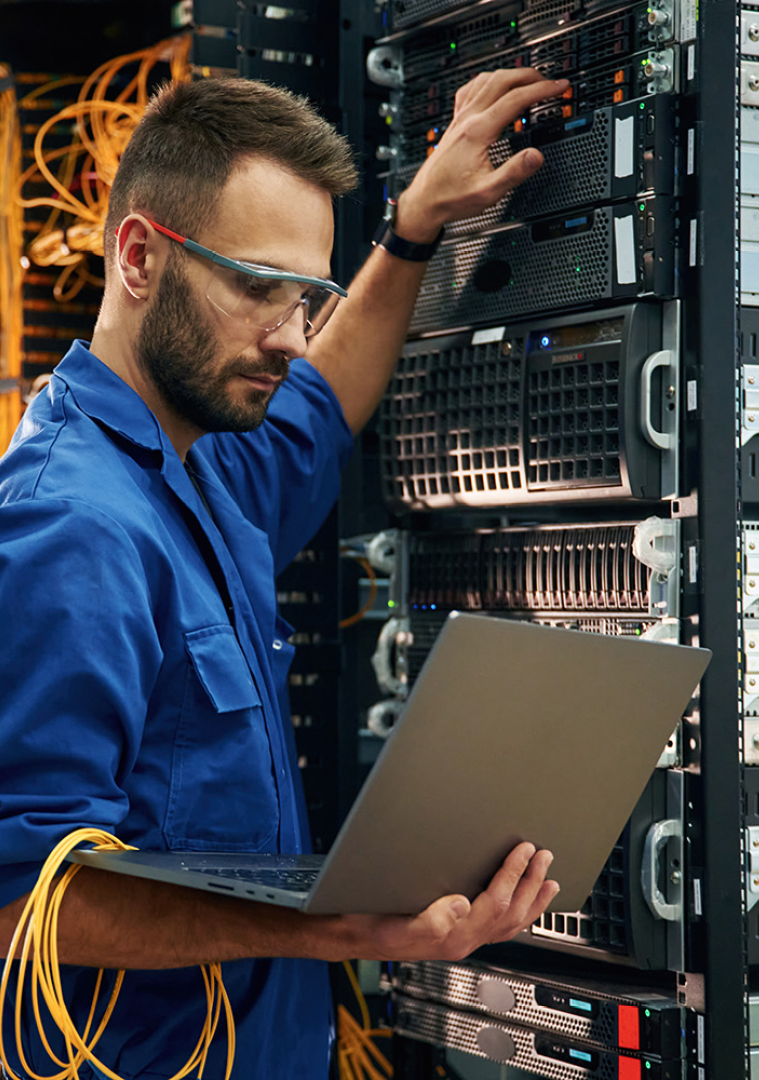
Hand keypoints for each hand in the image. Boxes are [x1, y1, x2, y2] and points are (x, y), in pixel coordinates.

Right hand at [340, 842, 558, 961]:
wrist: (351, 935)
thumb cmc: (369, 924)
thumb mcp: (393, 922)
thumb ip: (429, 919)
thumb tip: (461, 904)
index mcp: (452, 936)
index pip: (494, 902)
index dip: (513, 874)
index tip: (524, 849)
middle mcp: (463, 940)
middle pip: (510, 914)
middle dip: (531, 883)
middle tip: (545, 856)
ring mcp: (462, 939)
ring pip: (510, 923)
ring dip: (532, 900)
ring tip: (548, 880)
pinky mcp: (457, 934)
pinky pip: (500, 927)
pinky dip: (518, 912)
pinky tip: (521, 901)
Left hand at [395, 69, 569, 240]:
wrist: (424, 201)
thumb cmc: (451, 198)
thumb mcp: (488, 192)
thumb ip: (514, 173)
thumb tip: (536, 156)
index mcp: (478, 131)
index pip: (515, 99)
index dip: (541, 90)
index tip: (559, 86)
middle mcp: (467, 119)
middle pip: (501, 80)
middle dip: (529, 76)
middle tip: (549, 81)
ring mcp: (459, 119)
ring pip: (486, 80)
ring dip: (510, 74)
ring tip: (528, 80)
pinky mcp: (455, 123)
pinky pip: (470, 90)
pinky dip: (488, 81)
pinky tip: (493, 86)